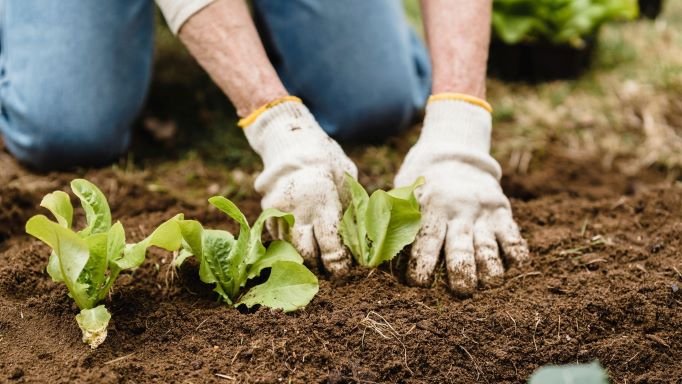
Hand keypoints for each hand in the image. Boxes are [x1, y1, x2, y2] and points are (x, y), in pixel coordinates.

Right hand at [243, 99, 356, 274]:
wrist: (292, 143)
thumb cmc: (327, 162)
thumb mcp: (346, 181)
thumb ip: (349, 210)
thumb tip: (357, 240)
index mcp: (322, 201)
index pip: (329, 245)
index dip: (337, 263)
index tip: (343, 269)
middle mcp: (297, 209)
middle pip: (305, 253)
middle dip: (318, 265)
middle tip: (329, 268)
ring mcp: (278, 211)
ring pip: (289, 248)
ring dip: (302, 256)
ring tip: (316, 257)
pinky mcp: (266, 211)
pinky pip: (279, 237)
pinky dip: (290, 243)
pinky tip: (302, 240)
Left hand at [394, 98, 527, 295]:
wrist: (454, 154)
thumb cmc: (421, 185)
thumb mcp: (403, 194)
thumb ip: (390, 221)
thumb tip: (370, 256)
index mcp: (429, 207)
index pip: (425, 239)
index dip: (421, 264)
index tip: (417, 283)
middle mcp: (457, 210)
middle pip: (460, 247)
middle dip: (460, 272)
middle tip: (461, 291)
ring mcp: (482, 212)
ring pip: (488, 246)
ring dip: (489, 269)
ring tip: (488, 284)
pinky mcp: (502, 212)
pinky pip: (513, 236)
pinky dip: (516, 253)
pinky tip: (512, 266)